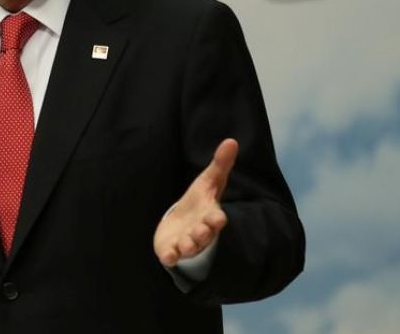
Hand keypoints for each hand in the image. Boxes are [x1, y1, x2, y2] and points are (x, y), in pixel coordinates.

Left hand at [154, 138, 237, 266]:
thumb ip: (220, 164)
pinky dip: (170, 257)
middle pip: (204, 235)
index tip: (218, 217)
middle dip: (203, 233)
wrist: (181, 224)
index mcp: (209, 216)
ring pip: (190, 247)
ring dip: (188, 246)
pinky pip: (172, 256)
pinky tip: (168, 257)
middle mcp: (200, 232)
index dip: (217, 218)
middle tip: (202, 230)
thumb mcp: (208, 181)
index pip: (216, 218)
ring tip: (186, 245)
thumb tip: (231, 141)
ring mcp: (186, 243)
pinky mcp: (172, 250)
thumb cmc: (198, 203)